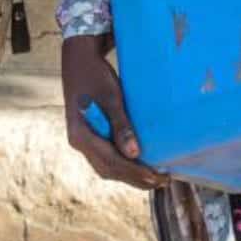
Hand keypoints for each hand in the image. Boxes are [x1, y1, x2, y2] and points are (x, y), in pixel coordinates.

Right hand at [61, 33, 165, 188]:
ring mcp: (82, 140)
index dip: (135, 172)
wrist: (79, 59)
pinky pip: (106, 158)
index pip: (111, 162)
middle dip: (135, 178)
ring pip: (107, 167)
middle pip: (109, 169)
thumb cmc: (95, 75)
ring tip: (154, 177)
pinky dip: (123, 165)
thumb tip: (135, 154)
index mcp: (80, 135)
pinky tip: (139, 164)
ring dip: (130, 175)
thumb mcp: (111, 98)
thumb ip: (121, 126)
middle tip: (162, 181)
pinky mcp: (88, 135)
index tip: (157, 176)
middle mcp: (79, 141)